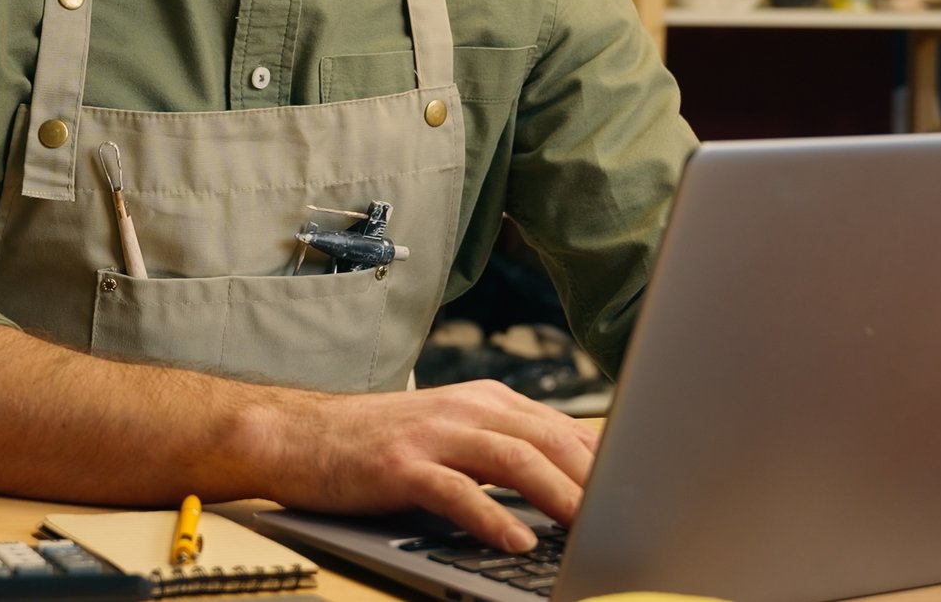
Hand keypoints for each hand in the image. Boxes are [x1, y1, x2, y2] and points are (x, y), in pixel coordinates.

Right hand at [241, 380, 598, 551]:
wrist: (301, 436)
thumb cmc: (380, 445)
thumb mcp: (454, 434)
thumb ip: (508, 448)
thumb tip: (576, 476)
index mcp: (487, 401)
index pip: (563, 430)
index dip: (606, 464)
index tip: (639, 495)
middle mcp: (467, 409)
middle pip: (549, 441)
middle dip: (596, 481)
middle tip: (628, 519)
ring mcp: (434, 434)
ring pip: (514, 460)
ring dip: (558, 496)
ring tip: (589, 529)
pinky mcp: (402, 465)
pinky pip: (457, 492)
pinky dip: (492, 517)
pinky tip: (515, 541)